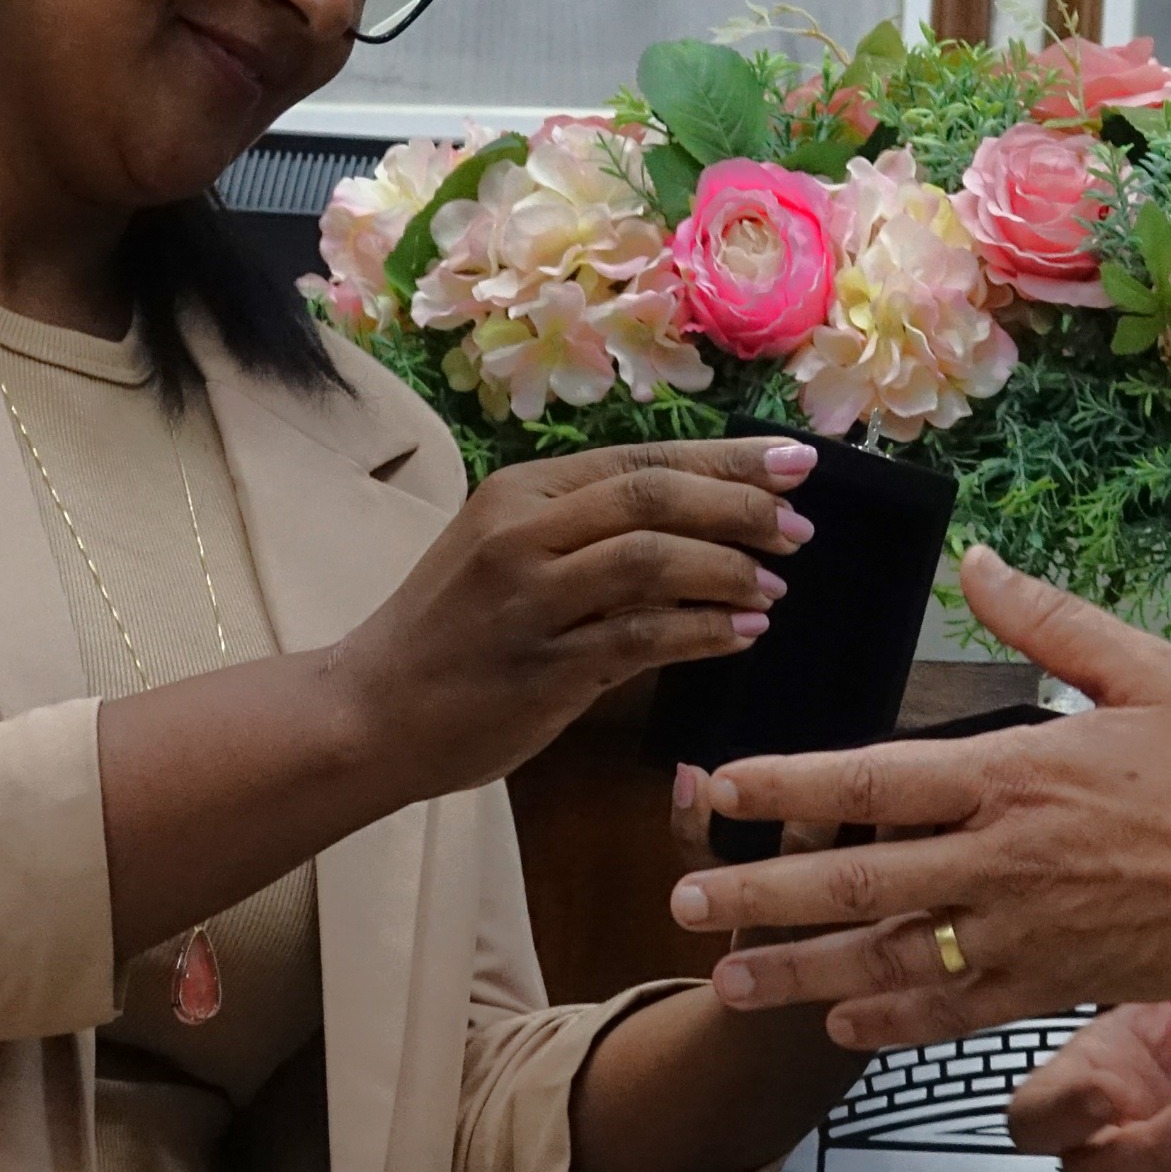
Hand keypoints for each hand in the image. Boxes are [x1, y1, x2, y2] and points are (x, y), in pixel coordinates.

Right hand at [326, 438, 812, 801]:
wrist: (370, 713)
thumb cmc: (449, 635)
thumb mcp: (507, 557)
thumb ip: (592, 539)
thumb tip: (703, 534)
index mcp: (521, 492)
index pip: (644, 459)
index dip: (729, 460)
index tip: (797, 463)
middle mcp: (523, 532)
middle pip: (656, 496)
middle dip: (742, 507)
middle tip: (800, 528)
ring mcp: (531, 599)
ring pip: (653, 559)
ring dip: (729, 570)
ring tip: (775, 586)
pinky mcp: (544, 666)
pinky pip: (643, 638)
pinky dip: (704, 632)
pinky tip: (742, 635)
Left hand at [663, 546, 1170, 1048]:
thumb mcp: (1147, 666)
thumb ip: (1048, 619)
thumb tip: (975, 560)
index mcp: (1016, 773)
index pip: (869, 781)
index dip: (780, 786)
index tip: (712, 788)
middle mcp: (1006, 861)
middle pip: (855, 883)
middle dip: (758, 893)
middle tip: (683, 900)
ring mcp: (1029, 933)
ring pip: (889, 960)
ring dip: (800, 972)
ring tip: (727, 982)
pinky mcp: (1059, 985)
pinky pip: (956, 1009)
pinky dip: (893, 1020)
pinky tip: (841, 1022)